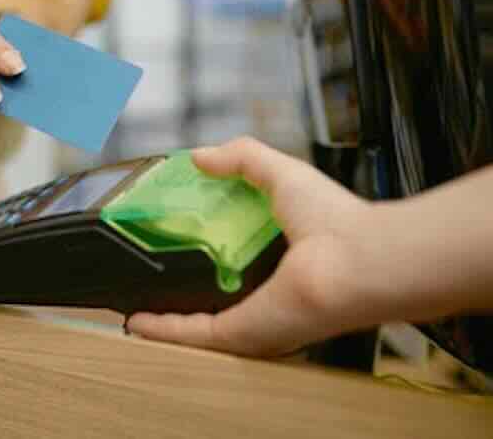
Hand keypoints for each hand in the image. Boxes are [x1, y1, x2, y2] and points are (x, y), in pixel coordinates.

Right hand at [126, 138, 378, 357]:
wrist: (360, 260)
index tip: (169, 237)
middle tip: (144, 273)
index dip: (201, 250)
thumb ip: (243, 158)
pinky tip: (136, 322)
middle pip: (213, 296)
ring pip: (197, 324)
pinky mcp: (242, 334)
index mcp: (279, 261)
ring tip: (132, 304)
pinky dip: (163, 330)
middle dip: (179, 288)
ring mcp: (254, 319)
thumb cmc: (338, 221)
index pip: (233, 261)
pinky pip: (194, 335)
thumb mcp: (282, 173)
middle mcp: (266, 296)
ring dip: (165, 319)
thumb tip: (201, 155)